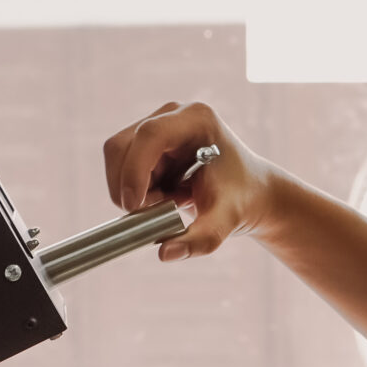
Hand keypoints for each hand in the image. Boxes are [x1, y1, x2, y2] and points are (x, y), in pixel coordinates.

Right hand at [101, 101, 274, 260]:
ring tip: (167, 201)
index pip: (150, 135)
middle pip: (123, 145)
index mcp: (197, 120)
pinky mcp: (146, 138)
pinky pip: (121, 164)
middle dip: (129, 185)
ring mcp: (157, 122)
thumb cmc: (241, 200)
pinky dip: (134, 187)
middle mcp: (174, 113)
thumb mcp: (225, 222)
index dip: (134, 171)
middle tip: (155, 210)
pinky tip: (164, 194)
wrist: (249, 191)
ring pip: (117, 157)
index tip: (134, 207)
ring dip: (132, 188)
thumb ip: (199, 240)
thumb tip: (165, 254)